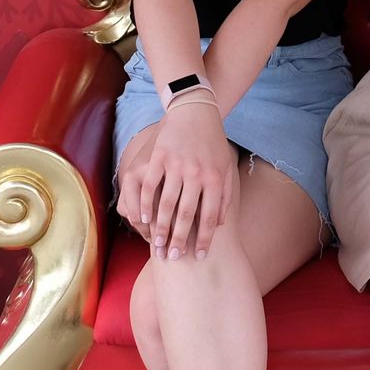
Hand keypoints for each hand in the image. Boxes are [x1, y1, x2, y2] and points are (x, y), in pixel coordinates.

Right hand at [123, 101, 235, 260]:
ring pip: (166, 203)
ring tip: (157, 244)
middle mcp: (196, 173)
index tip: (199, 257)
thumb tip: (217, 225)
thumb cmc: (213, 143)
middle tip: (173, 258)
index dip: (204, 239)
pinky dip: (146, 204)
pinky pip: (150, 185)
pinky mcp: (159, 156)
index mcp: (215, 178)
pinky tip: (143, 219)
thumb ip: (224, 196)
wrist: (196, 111)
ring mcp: (176, 164)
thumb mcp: (225, 168)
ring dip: (160, 227)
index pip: (209, 217)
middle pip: (186, 214)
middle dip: (179, 239)